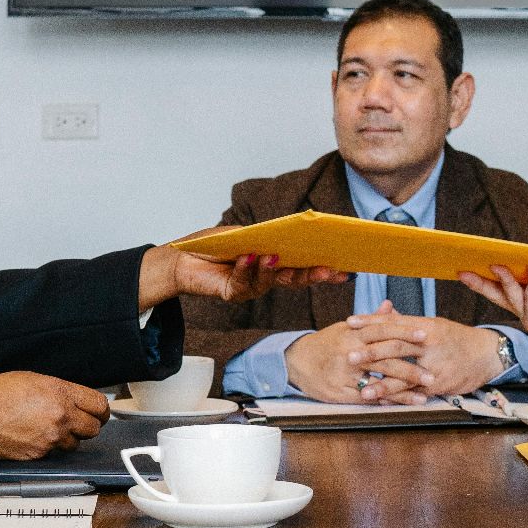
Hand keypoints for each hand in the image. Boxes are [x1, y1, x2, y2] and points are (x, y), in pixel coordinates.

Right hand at [0, 370, 111, 458]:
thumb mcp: (35, 380)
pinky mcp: (40, 454)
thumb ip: (60, 391)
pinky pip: (53, 453)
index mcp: (61, 393)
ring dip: (67, 439)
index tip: (100, 414)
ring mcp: (51, 437)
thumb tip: (75, 400)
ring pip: (75, 444)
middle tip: (79, 423)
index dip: (101, 411)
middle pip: (93, 429)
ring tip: (49, 429)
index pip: (99, 405)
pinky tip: (34, 437)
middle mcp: (61, 416)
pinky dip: (48, 447)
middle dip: (88, 426)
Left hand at [138, 232, 346, 309]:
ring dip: (273, 270)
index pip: (304, 267)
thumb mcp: (246, 234)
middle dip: (311, 274)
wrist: (183, 257)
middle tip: (327, 270)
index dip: (323, 269)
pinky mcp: (234, 293)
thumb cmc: (215, 243)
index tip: (344, 270)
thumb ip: (266, 236)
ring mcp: (252, 287)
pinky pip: (243, 283)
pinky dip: (246, 268)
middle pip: (294, 278)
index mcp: (275, 262)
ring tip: (274, 257)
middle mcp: (267, 277)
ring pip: (270, 281)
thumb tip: (290, 233)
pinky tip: (248, 257)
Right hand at [284, 303, 431, 404]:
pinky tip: (401, 404)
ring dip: (402, 391)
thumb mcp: (346, 328)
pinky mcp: (340, 392)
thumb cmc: (326, 344)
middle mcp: (349, 353)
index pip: (383, 330)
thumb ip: (371, 320)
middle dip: (410, 369)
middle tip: (432, 374)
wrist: (296, 361)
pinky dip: (385, 401)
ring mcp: (344, 374)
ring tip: (423, 396)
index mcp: (353, 334)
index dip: (405, 332)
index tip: (426, 336)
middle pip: (384, 360)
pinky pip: (366, 398)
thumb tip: (391, 305)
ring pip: (378, 383)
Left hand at [344, 311, 505, 396]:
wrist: (487, 354)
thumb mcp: (434, 325)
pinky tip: (383, 402)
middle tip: (349, 357)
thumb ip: (408, 322)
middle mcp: (429, 342)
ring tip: (362, 390)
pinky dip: (399, 398)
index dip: (370, 321)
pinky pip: (415, 392)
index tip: (349, 322)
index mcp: (425, 325)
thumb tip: (385, 313)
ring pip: (405, 375)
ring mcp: (435, 365)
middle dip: (371, 352)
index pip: (394, 322)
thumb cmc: (457, 338)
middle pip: (397, 346)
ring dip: (382, 384)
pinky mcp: (440, 383)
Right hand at [458, 264, 527, 332]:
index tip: (465, 266)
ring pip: (510, 297)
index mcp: (526, 295)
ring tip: (497, 264)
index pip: (500, 287)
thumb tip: (517, 251)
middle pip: (496, 294)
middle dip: (478, 283)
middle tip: (462, 271)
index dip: (482, 278)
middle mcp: (525, 307)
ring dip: (504, 279)